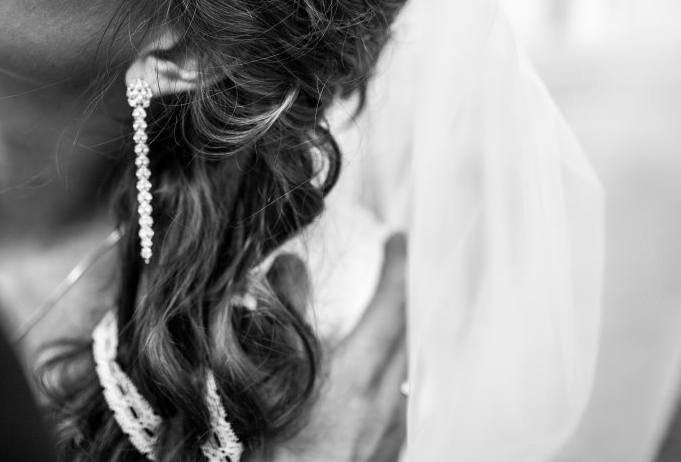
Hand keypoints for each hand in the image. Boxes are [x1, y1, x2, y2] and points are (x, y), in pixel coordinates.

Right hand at [265, 231, 409, 461]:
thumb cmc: (272, 448)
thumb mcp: (269, 375)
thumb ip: (283, 314)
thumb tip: (291, 266)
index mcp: (353, 375)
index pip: (389, 308)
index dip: (398, 270)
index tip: (402, 240)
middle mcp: (381, 402)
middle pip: (409, 337)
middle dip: (409, 299)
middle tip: (403, 272)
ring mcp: (388, 432)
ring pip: (410, 374)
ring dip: (407, 340)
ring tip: (396, 321)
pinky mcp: (386, 454)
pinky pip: (403, 405)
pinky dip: (400, 380)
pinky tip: (386, 385)